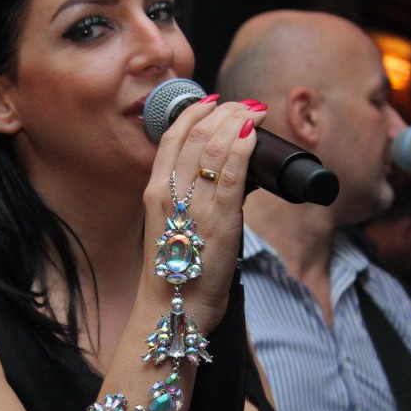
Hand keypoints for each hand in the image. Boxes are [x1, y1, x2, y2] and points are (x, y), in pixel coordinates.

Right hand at [140, 98, 267, 333]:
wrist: (174, 308)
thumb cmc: (175, 272)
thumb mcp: (171, 226)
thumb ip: (186, 199)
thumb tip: (217, 178)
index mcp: (155, 192)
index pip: (173, 137)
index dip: (196, 112)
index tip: (215, 102)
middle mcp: (170, 192)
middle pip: (196, 134)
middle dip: (224, 111)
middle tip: (244, 105)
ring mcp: (195, 204)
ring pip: (215, 146)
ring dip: (238, 122)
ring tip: (255, 113)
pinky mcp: (221, 219)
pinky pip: (233, 172)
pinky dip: (244, 146)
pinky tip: (254, 133)